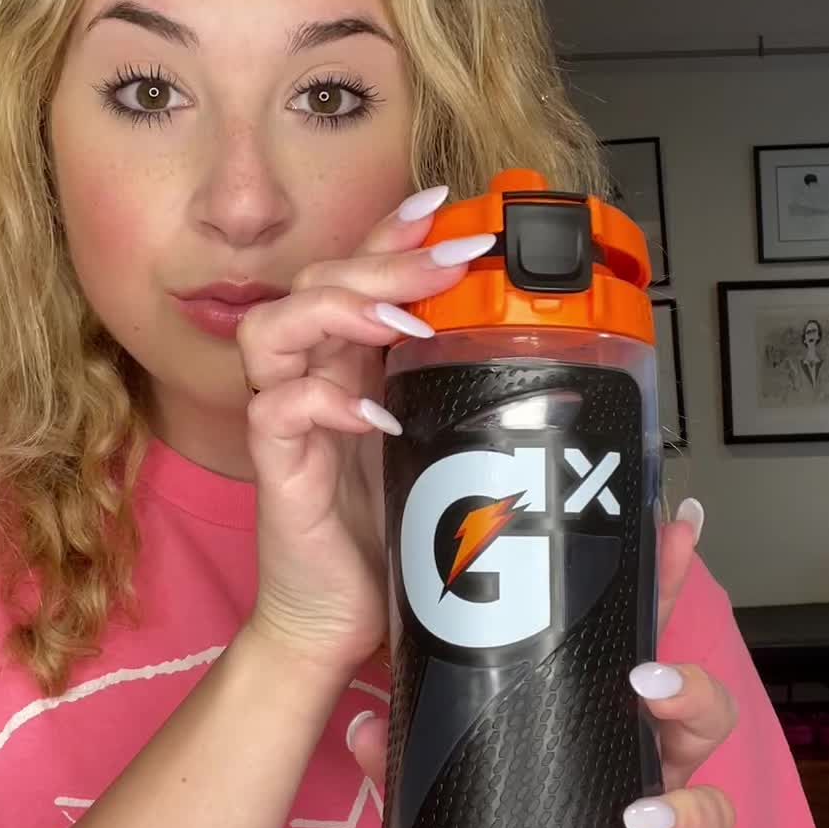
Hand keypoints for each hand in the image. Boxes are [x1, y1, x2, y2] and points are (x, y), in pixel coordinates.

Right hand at [237, 186, 493, 684]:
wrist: (342, 620)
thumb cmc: (396, 536)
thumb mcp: (447, 451)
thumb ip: (471, 399)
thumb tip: (552, 357)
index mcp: (356, 362)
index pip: (361, 270)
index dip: (395, 232)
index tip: (449, 207)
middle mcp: (317, 376)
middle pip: (321, 280)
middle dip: (386, 259)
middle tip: (451, 259)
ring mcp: (290, 419)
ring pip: (277, 326)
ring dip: (342, 310)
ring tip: (404, 322)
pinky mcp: (276, 468)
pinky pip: (277, 409)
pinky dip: (325, 401)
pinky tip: (375, 413)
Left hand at [351, 503, 738, 827]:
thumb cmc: (487, 822)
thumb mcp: (441, 775)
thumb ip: (408, 750)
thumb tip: (368, 724)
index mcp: (600, 713)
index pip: (642, 633)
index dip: (667, 580)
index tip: (677, 533)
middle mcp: (643, 762)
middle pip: (703, 713)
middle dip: (690, 692)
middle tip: (647, 685)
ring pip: (713, 806)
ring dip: (689, 808)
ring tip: (640, 818)